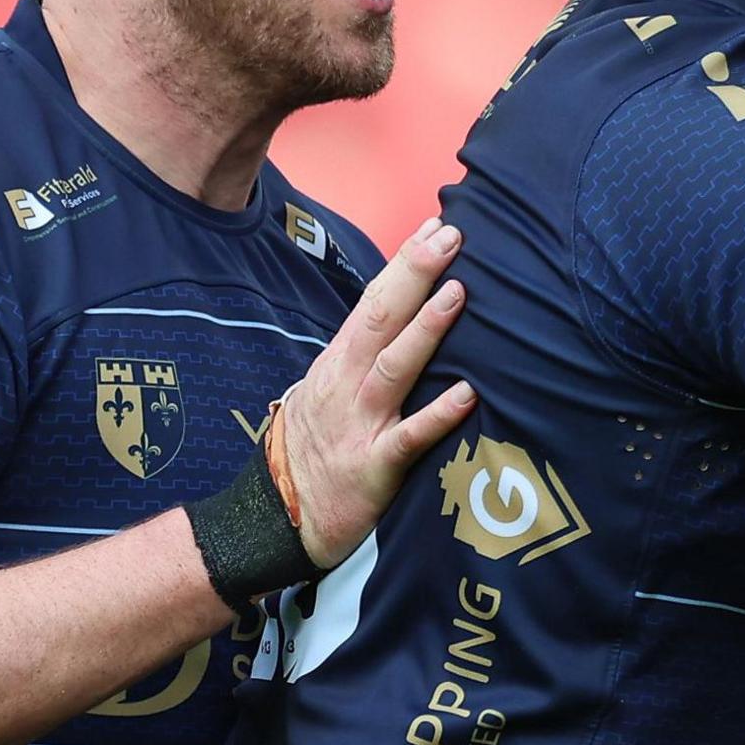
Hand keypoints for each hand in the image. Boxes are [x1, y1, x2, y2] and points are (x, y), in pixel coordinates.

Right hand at [275, 218, 476, 565]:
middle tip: (452, 235)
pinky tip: (469, 394)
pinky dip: (438, 415)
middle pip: (382, 318)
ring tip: (458, 293)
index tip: (436, 225)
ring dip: (426, 329)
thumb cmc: (312, 450)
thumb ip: (362, 357)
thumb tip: (402, 318)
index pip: (375, 300)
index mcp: (339, 362)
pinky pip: (409, 438)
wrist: (275, 518)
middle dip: (416, 273)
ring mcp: (359, 423)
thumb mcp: (327, 391)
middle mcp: (346, 384)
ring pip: (394, 367)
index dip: (404, 262)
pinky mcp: (374, 466)